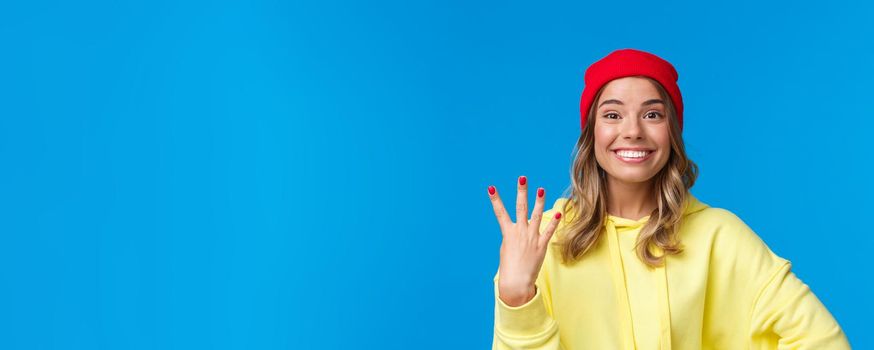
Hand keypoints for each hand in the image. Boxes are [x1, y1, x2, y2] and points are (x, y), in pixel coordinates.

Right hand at [488, 175, 561, 306]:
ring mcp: (531, 238)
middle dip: (521, 192)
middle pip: (520, 208)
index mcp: (508, 233)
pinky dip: (554, 222)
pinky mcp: (541, 245)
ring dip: (539, 201)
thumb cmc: (509, 266)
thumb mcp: (506, 248)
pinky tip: (560, 213)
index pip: (499, 212)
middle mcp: (520, 232)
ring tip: (541, 189)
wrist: (516, 281)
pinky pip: (549, 231)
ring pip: (536, 215)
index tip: (490, 187)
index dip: (494, 199)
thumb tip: (517, 229)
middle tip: (522, 178)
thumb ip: (513, 235)